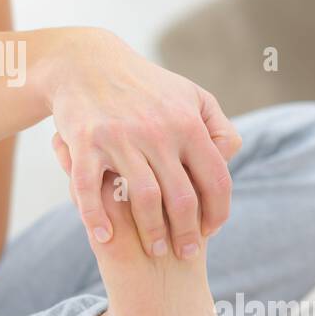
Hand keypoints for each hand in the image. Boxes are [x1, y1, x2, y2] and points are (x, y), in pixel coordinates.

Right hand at [48, 29, 242, 258]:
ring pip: (143, 199)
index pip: (215, 180)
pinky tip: (104, 236)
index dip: (217, 212)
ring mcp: (120, 138)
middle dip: (187, 233)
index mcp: (187, 123)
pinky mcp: (85, 142)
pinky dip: (96, 218)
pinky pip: (90, 189)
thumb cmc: (145, 85)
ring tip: (155, 250)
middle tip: (184, 253)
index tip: (211, 231)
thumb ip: (217, 126)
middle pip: (182, 198)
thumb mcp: (190, 95)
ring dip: (152, 232)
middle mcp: (157, 131)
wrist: (87, 62)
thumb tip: (229, 159)